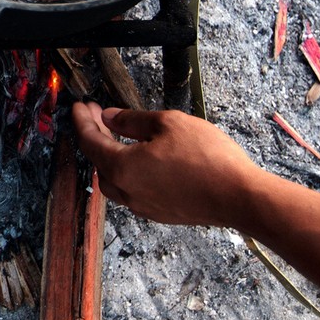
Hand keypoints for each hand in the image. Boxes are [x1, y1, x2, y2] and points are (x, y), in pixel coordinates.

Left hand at [71, 102, 264, 226]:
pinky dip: (127, 172)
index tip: (80, 106)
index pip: (90, 141)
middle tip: (97, 115)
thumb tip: (110, 118)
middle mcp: (127, 191)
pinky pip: (132, 190)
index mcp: (122, 168)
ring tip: (115, 135)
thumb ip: (132, 120)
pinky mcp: (159, 213)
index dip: (83, 120)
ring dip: (109, 156)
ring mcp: (143, 206)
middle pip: (98, 161)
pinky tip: (139, 159)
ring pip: (113, 180)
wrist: (239, 197)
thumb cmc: (207, 159)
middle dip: (94, 135)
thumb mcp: (167, 123)